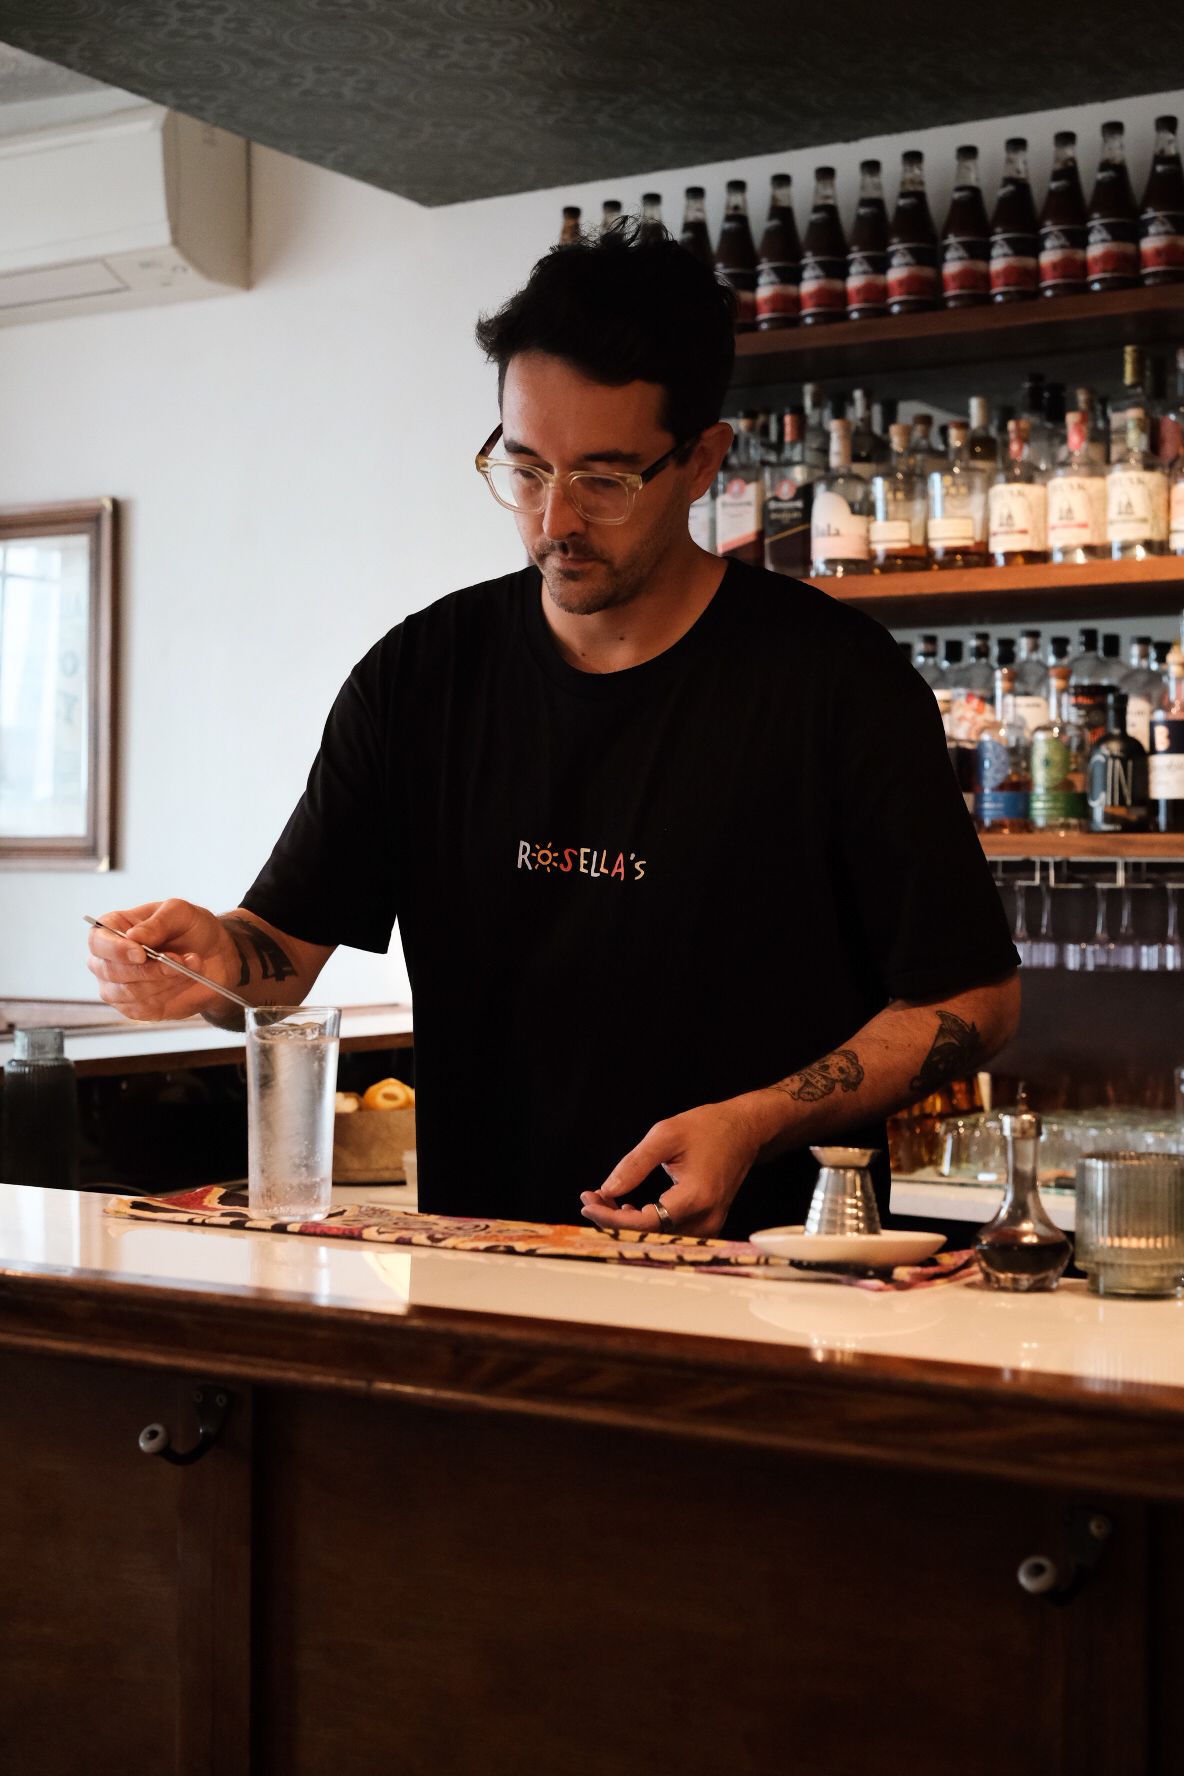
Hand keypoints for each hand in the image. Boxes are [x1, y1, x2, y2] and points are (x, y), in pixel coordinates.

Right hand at [87, 898, 239, 1021]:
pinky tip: (183, 980)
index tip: (141, 953)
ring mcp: (118, 987)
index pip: (97, 941)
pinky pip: (143, 1008)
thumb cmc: (191, 929)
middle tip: (179, 959)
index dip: (116, 950)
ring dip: (164, 981)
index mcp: (112, 929)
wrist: (214, 956)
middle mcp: (107, 960)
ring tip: (189, 966)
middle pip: (110, 971)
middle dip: (150, 969)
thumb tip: (132, 937)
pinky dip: (168, 994)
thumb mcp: (180, 913)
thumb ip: (158, 922)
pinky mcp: (135, 1008)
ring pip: (129, 992)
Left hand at [580, 1098, 769, 1238]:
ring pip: (659, 1238)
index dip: (612, 1218)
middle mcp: (706, 1218)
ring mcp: (710, 1225)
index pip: (646, 1222)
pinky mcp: (708, 1224)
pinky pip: (671, 1234)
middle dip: (613, 1221)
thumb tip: (607, 1190)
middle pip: (650, 1235)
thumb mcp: (666, 1134)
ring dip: (628, 1225)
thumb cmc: (708, 1128)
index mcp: (696, 1196)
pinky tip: (630, 1208)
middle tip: (590, 1201)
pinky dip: (646, 1224)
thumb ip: (634, 1164)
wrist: (744, 1130)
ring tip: (605, 1201)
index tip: (588, 1203)